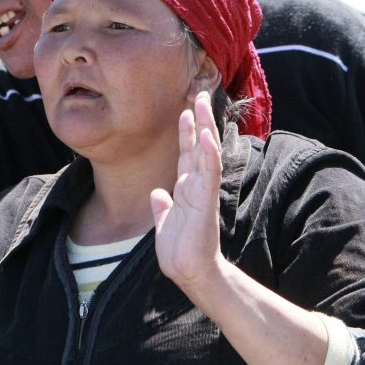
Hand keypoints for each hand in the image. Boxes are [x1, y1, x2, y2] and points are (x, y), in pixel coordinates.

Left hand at [150, 92, 223, 293]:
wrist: (188, 271)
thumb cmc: (179, 249)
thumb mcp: (164, 221)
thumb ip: (162, 206)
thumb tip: (156, 193)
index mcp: (186, 188)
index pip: (187, 153)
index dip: (186, 131)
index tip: (185, 109)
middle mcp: (196, 185)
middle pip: (198, 145)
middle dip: (199, 119)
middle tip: (199, 93)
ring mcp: (202, 191)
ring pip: (205, 153)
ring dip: (205, 128)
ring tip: (202, 104)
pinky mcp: (206, 202)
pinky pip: (208, 174)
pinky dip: (208, 155)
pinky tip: (207, 137)